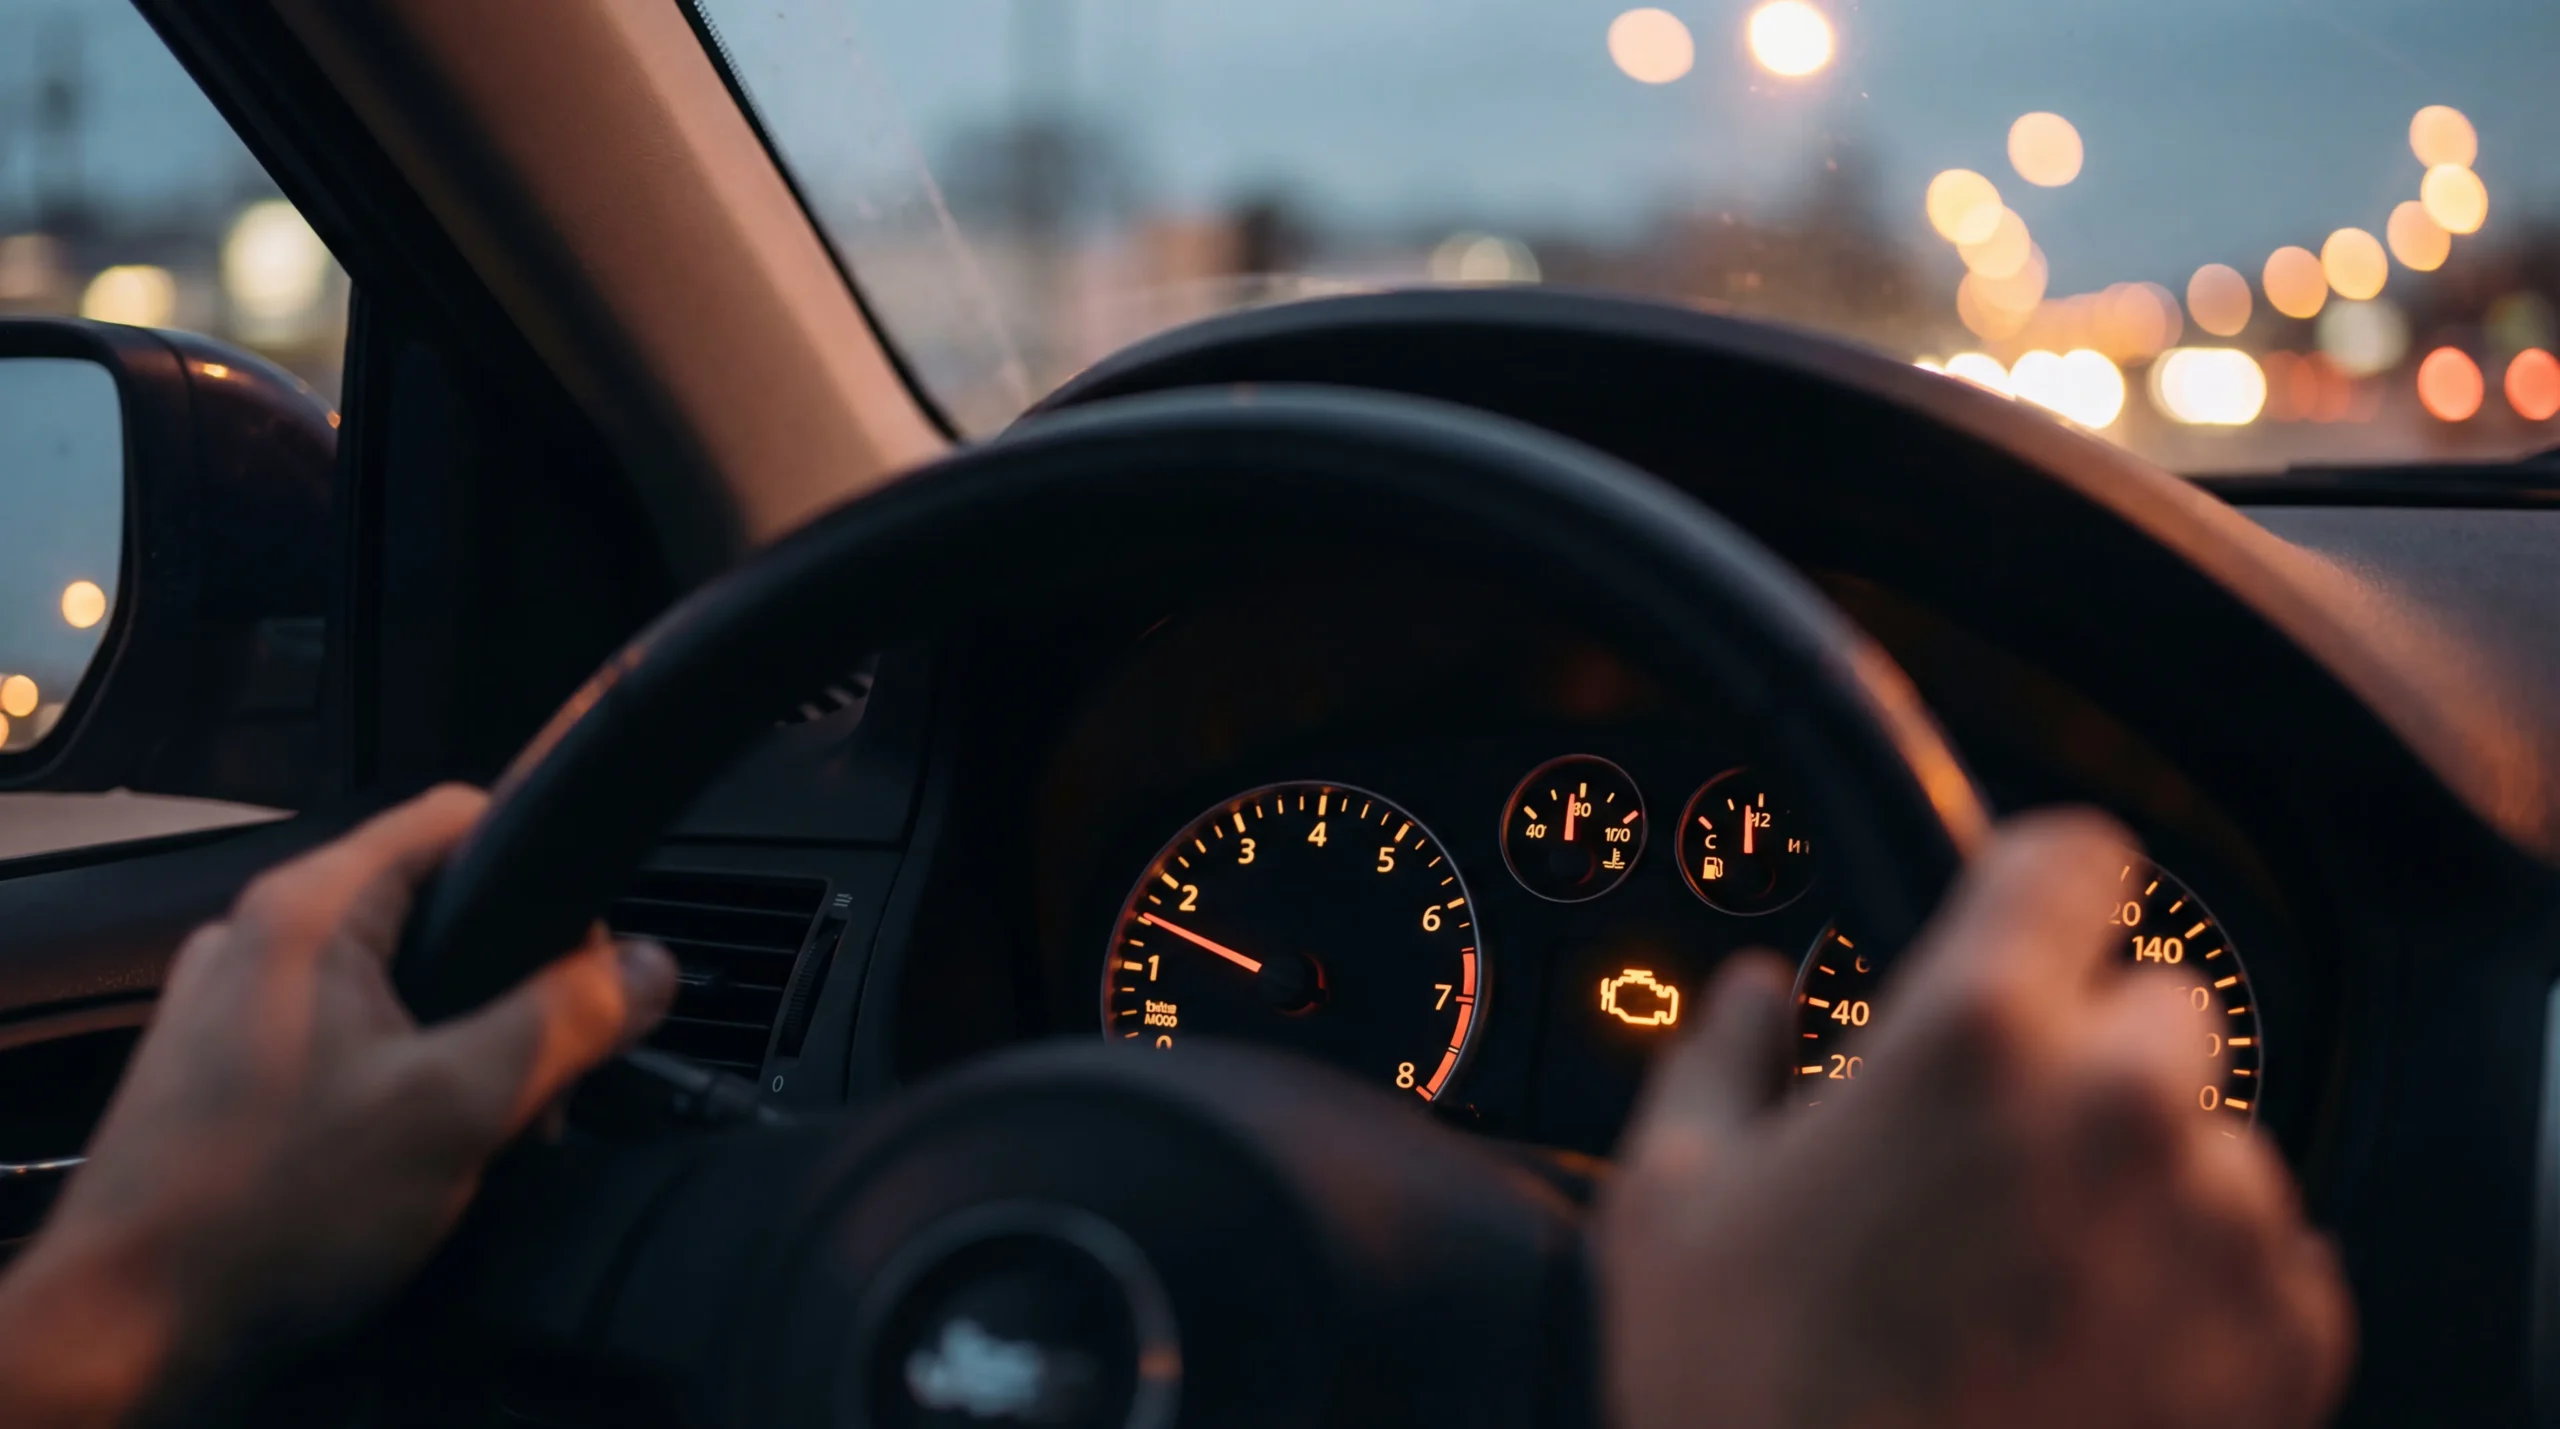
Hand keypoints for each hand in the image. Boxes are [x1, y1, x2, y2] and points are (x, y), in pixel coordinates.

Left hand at [0, 785, 677, 1424]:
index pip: (457, 817)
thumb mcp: (456, 1107)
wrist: (128, 1333)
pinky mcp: (226, 1074)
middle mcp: (260, 939)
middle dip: (512, 989)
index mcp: (308, 910)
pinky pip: (347, 1044)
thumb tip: (647, 968)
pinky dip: (402, 1085)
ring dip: (461, 1049)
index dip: (545, 875)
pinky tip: (417, 1159)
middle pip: (435, 909)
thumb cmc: (265, 1212)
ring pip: (395, 985)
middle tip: (543, 1079)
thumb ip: (565, 1021)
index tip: (591, 959)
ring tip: (480, 1135)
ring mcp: (234, 1007)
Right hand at [1599, 810, 2351, 1428]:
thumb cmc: (1752, 1413)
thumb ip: (1716, 1057)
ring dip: (2139, 1174)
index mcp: (1974, 1040)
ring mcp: (2222, 1234)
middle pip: (2154, 1003)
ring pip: (2213, 1139)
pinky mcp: (2285, 1347)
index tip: (2014, 917)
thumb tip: (1749, 996)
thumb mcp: (1667, 1208)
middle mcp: (2124, 1113)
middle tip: (1983, 1149)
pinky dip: (2197, 1282)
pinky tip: (2088, 1341)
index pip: (2072, 854)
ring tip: (2028, 1272)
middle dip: (2077, 1051)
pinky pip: (2270, 1258)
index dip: (2031, 882)